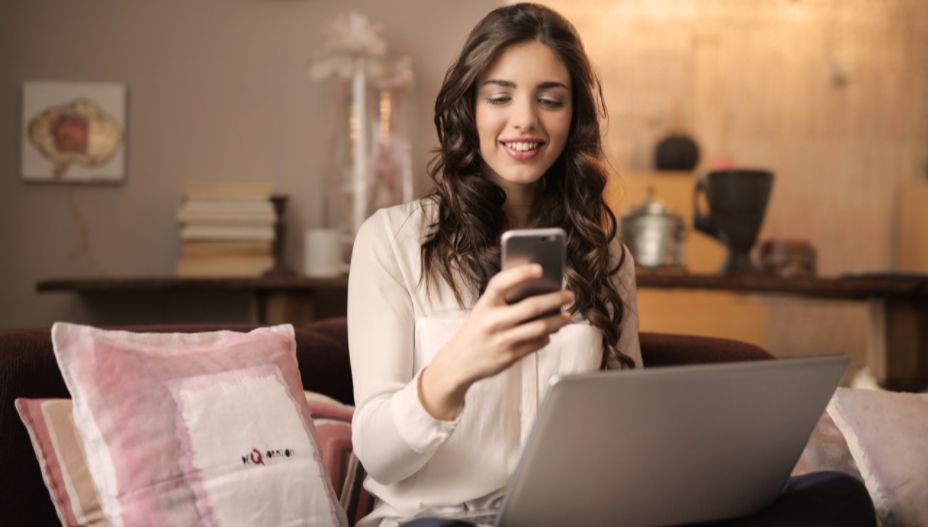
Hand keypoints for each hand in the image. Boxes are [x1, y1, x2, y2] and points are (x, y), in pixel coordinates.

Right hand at [419, 263, 573, 419]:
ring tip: (567, 316)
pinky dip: (547, 336)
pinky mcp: (510, 356)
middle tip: (569, 295)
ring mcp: (502, 340)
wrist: (459, 362)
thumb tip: (538, 290)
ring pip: (539, 328)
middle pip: (530, 307)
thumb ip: (504, 300)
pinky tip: (550, 332)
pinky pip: (537, 343)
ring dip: (558, 321)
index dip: (521, 273)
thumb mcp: (483, 310)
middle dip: (555, 299)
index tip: (539, 268)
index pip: (501, 283)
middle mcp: (493, 322)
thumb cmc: (476, 331)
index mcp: (484, 305)